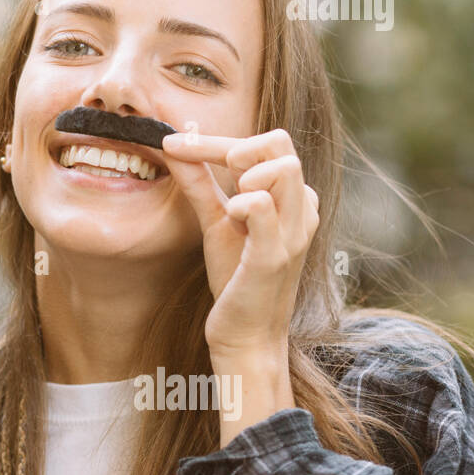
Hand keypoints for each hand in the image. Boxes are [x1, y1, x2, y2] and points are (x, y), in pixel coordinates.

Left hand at [160, 128, 319, 359]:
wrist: (246, 334)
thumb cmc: (236, 278)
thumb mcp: (217, 222)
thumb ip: (200, 184)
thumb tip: (174, 145)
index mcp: (292, 199)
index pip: (267, 144)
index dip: (216, 139)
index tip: (173, 141)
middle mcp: (300, 211)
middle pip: (281, 145)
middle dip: (236, 146)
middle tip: (213, 173)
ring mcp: (292, 233)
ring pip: (284, 168)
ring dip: (246, 172)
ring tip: (229, 203)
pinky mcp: (273, 256)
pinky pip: (266, 209)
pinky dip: (243, 203)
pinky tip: (231, 217)